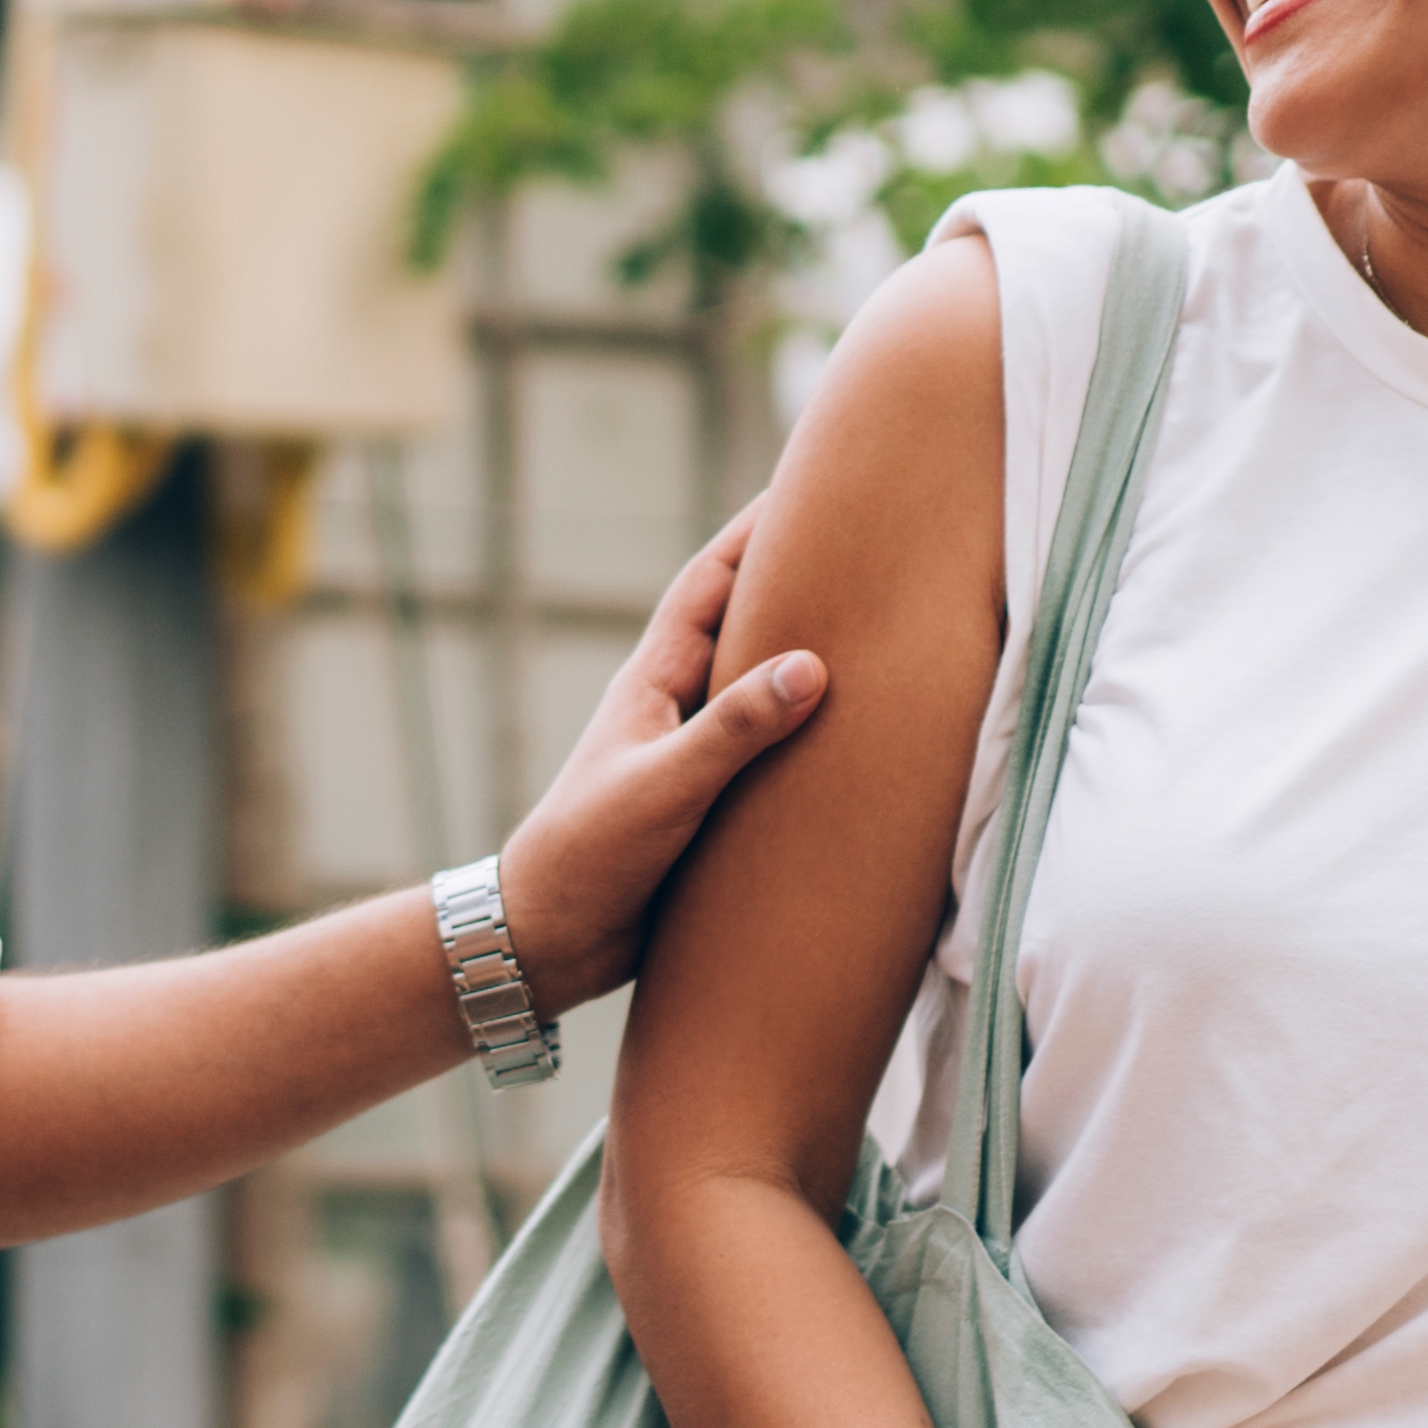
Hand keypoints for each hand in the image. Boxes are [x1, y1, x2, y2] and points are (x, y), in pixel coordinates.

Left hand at [489, 509, 831, 1011]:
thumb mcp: (663, 786)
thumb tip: (813, 664)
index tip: (809, 486)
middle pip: (745, 626)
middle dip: (796, 585)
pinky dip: (808, 739)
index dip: (755, 531)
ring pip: (761, 691)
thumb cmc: (587, 854)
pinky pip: (769, 755)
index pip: (710, 583)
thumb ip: (733, 730)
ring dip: (809, 662)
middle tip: (865, 550)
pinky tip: (857, 746)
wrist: (547, 941)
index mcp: (654, 682)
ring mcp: (692, 756)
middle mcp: (675, 708)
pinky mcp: (709, 808)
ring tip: (880, 635)